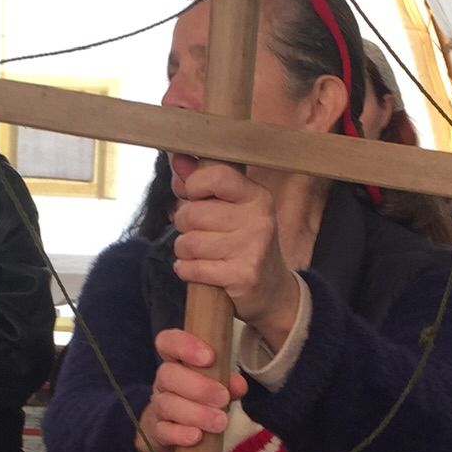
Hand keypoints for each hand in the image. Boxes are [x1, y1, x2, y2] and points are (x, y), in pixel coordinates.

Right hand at [135, 327, 247, 451]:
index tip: (209, 357)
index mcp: (176, 362)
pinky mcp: (157, 432)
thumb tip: (239, 384)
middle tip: (223, 398)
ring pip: (167, 404)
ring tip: (220, 422)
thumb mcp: (219, 388)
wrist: (177, 433)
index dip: (184, 345)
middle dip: (199, 386)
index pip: (168, 342)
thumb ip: (229, 384)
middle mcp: (163, 382)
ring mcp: (158, 407)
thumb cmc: (201, 401)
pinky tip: (197, 436)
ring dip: (196, 413)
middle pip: (168, 374)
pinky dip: (180, 434)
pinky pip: (163, 431)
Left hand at [171, 163, 296, 347]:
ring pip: (189, 242)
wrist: (273, 291)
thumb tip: (178, 160)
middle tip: (197, 234)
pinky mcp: (244, 275)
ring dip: (184, 251)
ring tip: (198, 254)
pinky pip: (194, 268)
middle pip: (193, 214)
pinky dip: (186, 270)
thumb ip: (203, 186)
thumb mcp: (233, 211)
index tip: (195, 198)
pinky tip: (195, 270)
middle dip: (184, 226)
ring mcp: (253, 248)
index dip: (194, 187)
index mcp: (257, 196)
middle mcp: (259, 219)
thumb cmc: (244, 245)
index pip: (216, 176)